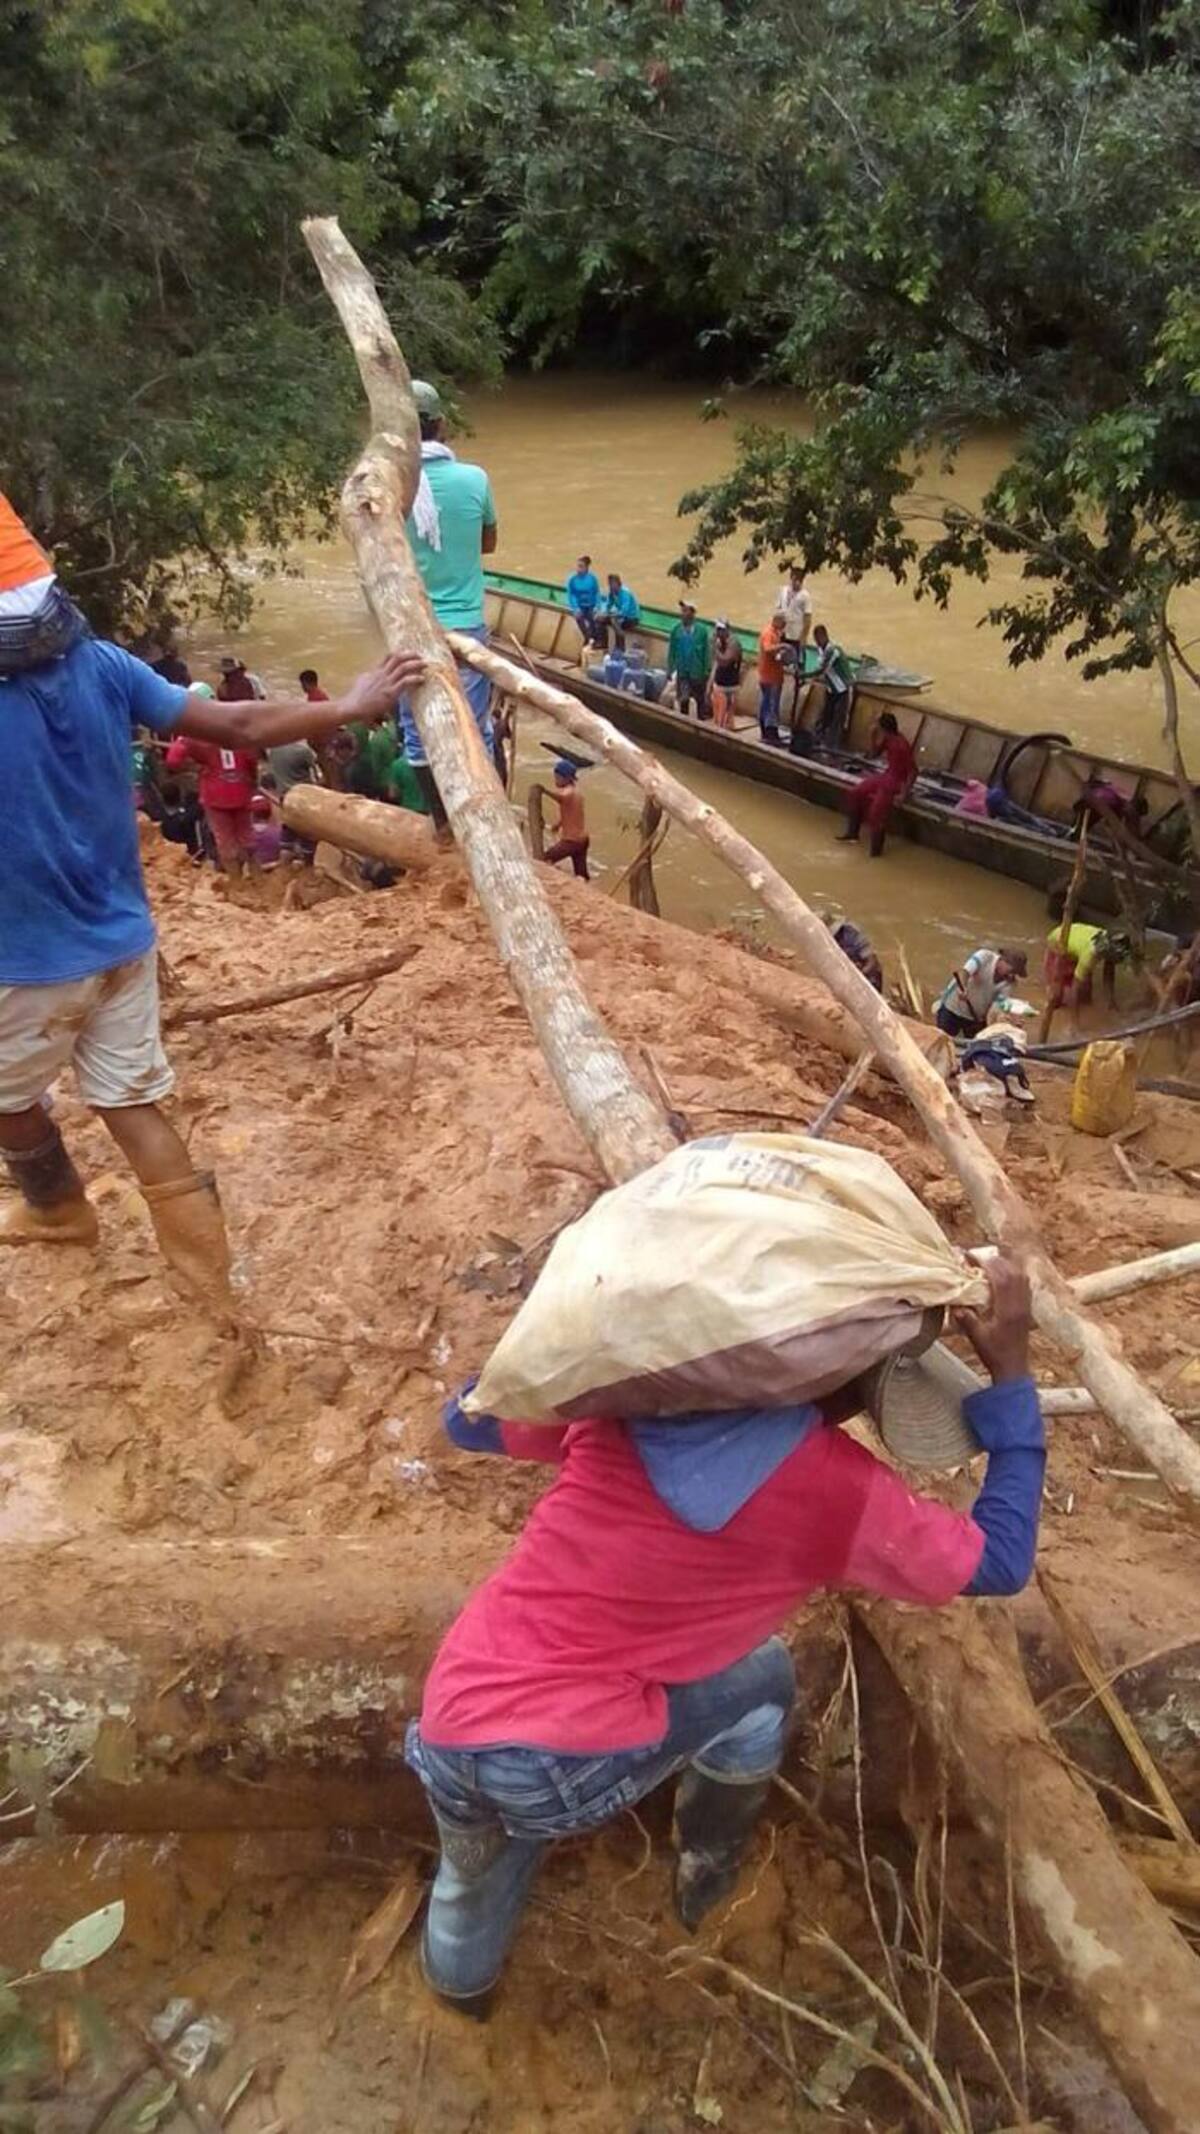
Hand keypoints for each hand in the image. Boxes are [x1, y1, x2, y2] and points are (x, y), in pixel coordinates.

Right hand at [339, 650, 426, 724]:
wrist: (352, 707)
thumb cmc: (355, 700)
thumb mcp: (362, 685)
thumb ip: (370, 682)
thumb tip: (372, 681)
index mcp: (375, 672)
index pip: (388, 657)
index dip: (400, 654)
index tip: (409, 654)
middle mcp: (381, 674)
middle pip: (397, 657)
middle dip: (410, 655)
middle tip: (419, 656)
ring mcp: (386, 682)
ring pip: (403, 667)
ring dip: (416, 664)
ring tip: (425, 664)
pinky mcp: (391, 692)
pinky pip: (406, 681)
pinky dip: (415, 678)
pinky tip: (422, 679)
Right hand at [955, 1255, 1031, 1383]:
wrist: (1013, 1368)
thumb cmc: (994, 1354)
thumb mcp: (977, 1337)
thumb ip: (967, 1319)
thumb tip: (955, 1303)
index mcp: (1008, 1310)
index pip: (1001, 1278)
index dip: (986, 1264)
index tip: (972, 1258)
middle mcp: (1021, 1305)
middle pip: (1013, 1272)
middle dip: (995, 1261)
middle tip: (978, 1258)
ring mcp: (1026, 1306)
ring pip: (1021, 1276)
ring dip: (1006, 1266)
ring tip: (989, 1264)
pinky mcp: (1028, 1309)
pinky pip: (1025, 1284)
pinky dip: (1014, 1274)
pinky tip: (1003, 1276)